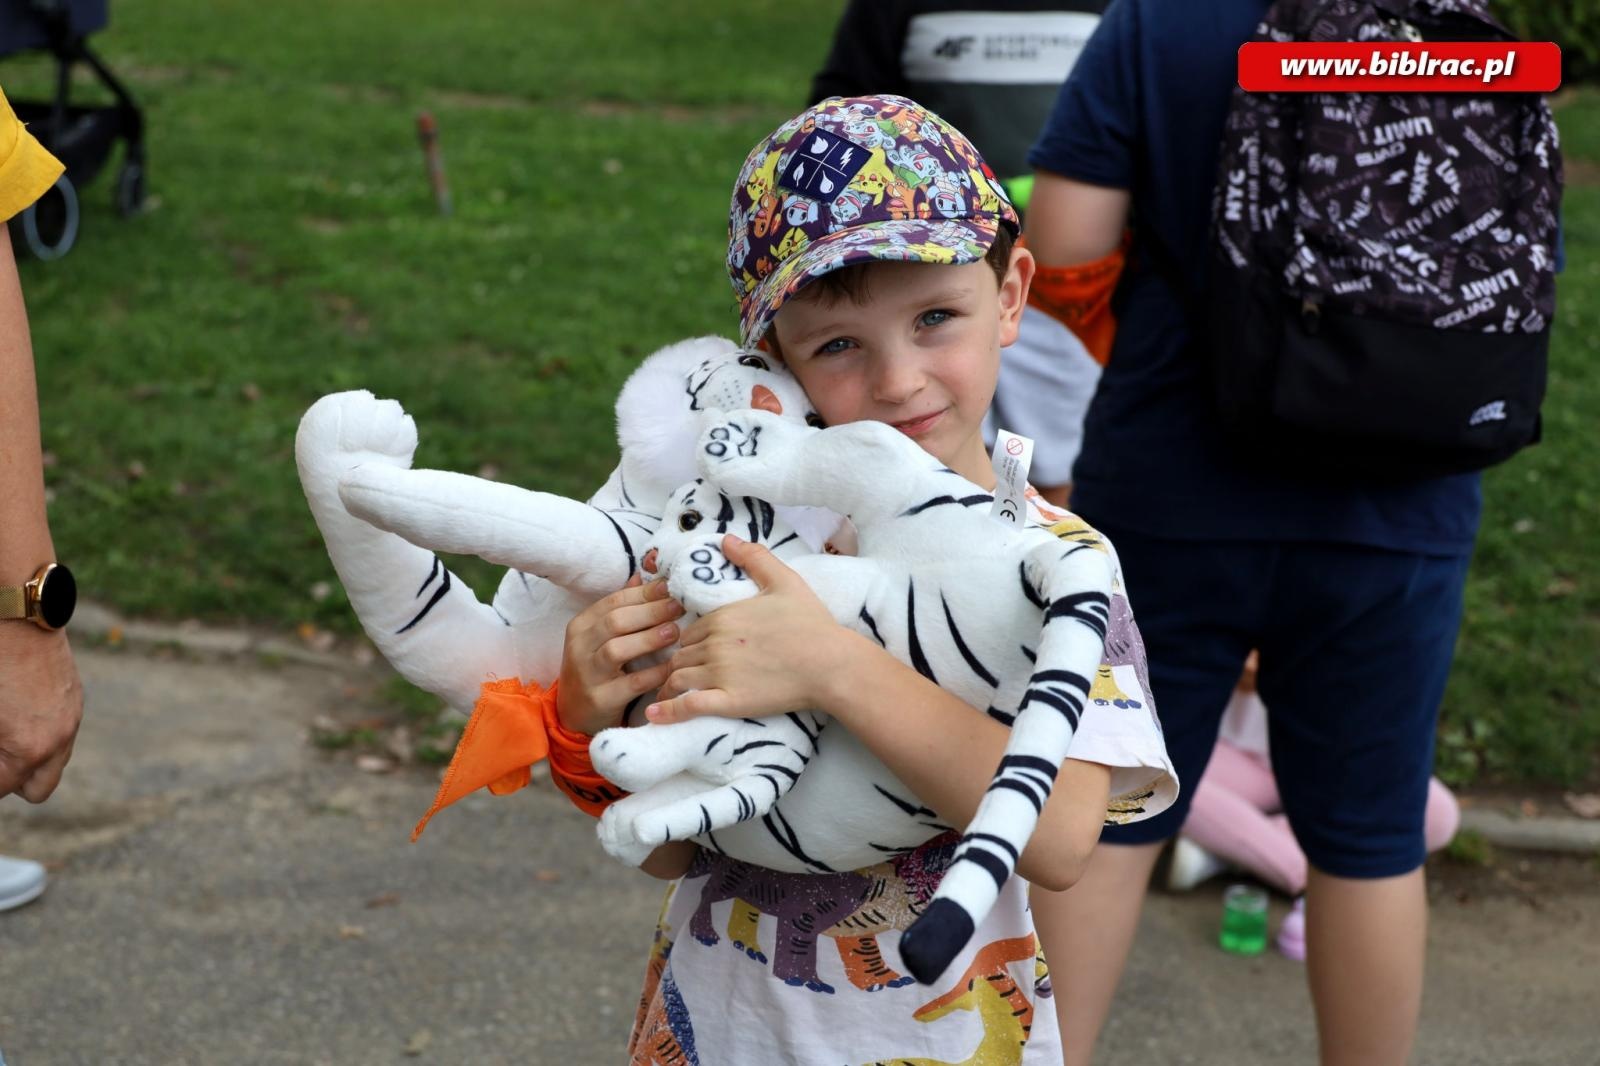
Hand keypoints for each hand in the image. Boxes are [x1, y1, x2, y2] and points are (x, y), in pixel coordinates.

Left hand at [0, 625, 83, 801]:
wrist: (18, 614)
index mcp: (28, 748)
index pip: (2, 788)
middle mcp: (57, 739)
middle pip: (36, 789)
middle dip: (10, 779)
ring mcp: (70, 718)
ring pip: (53, 762)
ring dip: (29, 759)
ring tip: (5, 736)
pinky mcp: (74, 699)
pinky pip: (61, 733)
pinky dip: (41, 733)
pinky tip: (19, 712)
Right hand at [556, 574, 683, 735]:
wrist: (574, 714)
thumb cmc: (596, 668)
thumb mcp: (600, 637)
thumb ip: (621, 609)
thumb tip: (644, 576)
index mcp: (581, 625)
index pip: (613, 601)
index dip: (644, 593)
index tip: (671, 587)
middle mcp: (579, 647)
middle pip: (615, 621)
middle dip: (650, 611)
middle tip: (679, 606)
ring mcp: (587, 674)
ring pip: (617, 650)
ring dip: (649, 639)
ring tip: (674, 632)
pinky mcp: (600, 699)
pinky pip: (630, 683)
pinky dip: (653, 673)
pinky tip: (672, 667)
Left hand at [646, 535, 843, 723]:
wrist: (831, 664)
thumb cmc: (811, 623)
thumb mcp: (785, 581)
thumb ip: (754, 558)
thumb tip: (726, 539)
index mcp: (723, 617)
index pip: (690, 631)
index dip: (691, 641)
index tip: (695, 650)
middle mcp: (716, 644)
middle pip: (680, 654)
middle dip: (678, 663)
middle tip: (679, 674)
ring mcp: (720, 674)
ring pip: (678, 678)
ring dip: (670, 685)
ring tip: (666, 694)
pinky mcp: (728, 701)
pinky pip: (687, 705)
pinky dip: (666, 710)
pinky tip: (654, 714)